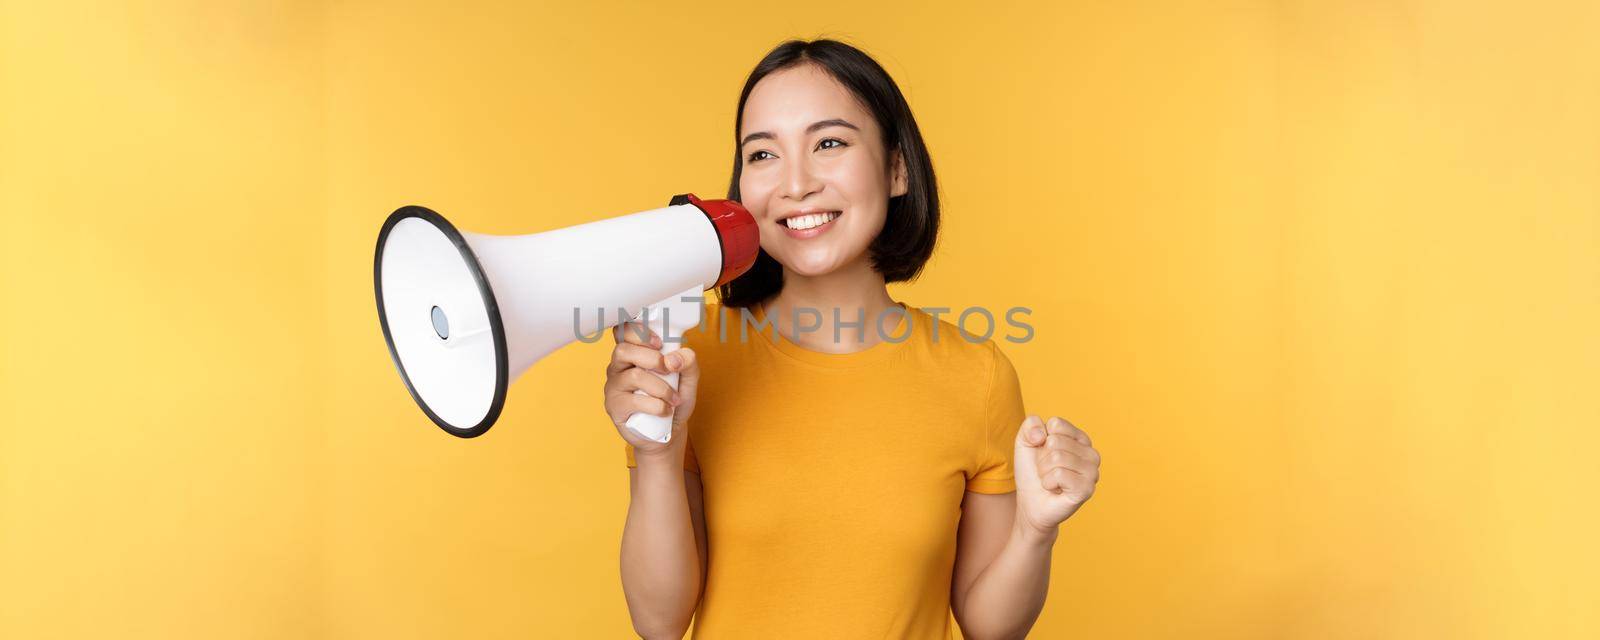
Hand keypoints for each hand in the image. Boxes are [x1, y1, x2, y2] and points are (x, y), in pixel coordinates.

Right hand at [601, 318, 700, 458]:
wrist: (669, 431)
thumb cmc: (673, 399)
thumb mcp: (688, 377)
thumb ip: (688, 361)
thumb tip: (672, 359)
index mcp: (632, 353)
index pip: (622, 331)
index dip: (638, 332)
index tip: (659, 342)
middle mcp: (618, 367)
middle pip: (624, 350)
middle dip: (652, 358)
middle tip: (669, 370)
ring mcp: (614, 387)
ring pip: (634, 376)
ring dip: (661, 388)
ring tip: (673, 398)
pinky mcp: (614, 407)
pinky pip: (634, 401)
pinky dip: (656, 405)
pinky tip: (664, 411)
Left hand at [1013, 415, 1100, 538]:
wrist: (1030, 504)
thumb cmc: (1032, 473)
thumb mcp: (1025, 442)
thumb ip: (1030, 424)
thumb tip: (1043, 435)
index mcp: (1081, 439)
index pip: (1056, 424)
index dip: (1041, 440)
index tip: (1044, 454)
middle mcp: (1091, 454)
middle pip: (1055, 441)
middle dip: (1042, 458)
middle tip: (1047, 471)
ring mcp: (1092, 472)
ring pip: (1057, 457)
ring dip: (1044, 471)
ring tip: (1050, 480)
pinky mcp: (1087, 489)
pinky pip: (1059, 474)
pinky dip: (1048, 482)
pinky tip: (1055, 489)